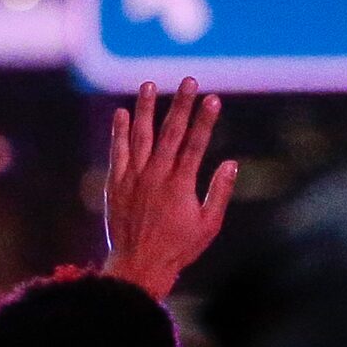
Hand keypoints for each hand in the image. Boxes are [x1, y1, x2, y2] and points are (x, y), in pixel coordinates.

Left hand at [103, 78, 238, 297]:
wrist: (138, 266)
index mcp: (181, 185)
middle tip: (189, 80)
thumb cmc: (179, 248)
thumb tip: (230, 163)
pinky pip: (117, 152)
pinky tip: (123, 112)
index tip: (213, 98)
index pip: (195, 144)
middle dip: (181, 105)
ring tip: (150, 85)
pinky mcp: (115, 184)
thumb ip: (219, 192)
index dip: (205, 120)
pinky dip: (120, 132)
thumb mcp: (209, 225)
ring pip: (140, 136)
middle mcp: (155, 176)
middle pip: (170, 133)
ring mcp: (133, 178)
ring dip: (146, 109)